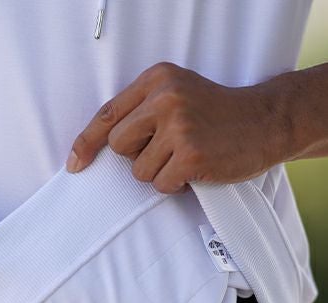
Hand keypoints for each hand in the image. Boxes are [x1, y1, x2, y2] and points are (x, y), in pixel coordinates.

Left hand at [66, 62, 282, 193]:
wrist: (265, 121)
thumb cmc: (217, 114)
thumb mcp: (179, 96)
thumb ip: (144, 111)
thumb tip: (105, 146)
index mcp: (157, 78)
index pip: (108, 114)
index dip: (87, 142)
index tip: (75, 163)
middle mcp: (165, 98)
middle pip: (120, 146)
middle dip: (138, 156)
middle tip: (168, 150)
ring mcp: (178, 127)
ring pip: (139, 171)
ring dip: (160, 173)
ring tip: (187, 158)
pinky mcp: (190, 155)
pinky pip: (161, 184)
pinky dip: (175, 185)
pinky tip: (196, 170)